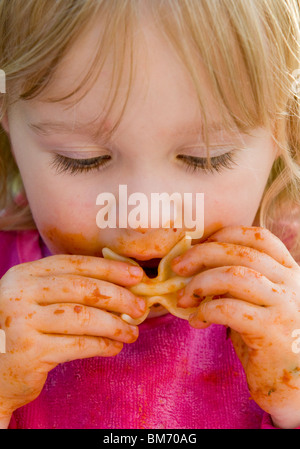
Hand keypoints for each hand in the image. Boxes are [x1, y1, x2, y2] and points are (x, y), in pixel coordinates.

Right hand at [0, 255, 145, 421]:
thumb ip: (65, 288)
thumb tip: (120, 285)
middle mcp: (20, 294)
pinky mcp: (30, 352)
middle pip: (82, 289)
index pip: (75, 264)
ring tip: (132, 332)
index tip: (136, 276)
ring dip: (115, 325)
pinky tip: (114, 347)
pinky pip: (78, 345)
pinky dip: (102, 346)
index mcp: (24, 275)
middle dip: (118, 297)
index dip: (109, 269)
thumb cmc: (22, 330)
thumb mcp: (33, 299)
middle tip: (140, 308)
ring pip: (84, 318)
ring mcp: (23, 322)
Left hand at [171, 225, 299, 427]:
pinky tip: (196, 321)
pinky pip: (228, 309)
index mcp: (289, 270)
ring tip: (183, 297)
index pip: (259, 237)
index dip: (225, 235)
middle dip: (201, 255)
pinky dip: (205, 311)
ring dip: (200, 283)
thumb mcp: (260, 302)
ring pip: (233, 276)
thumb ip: (240, 281)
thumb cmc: (269, 340)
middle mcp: (292, 283)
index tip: (200, 245)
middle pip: (239, 253)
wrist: (295, 385)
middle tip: (178, 268)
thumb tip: (195, 264)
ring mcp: (285, 306)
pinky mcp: (272, 331)